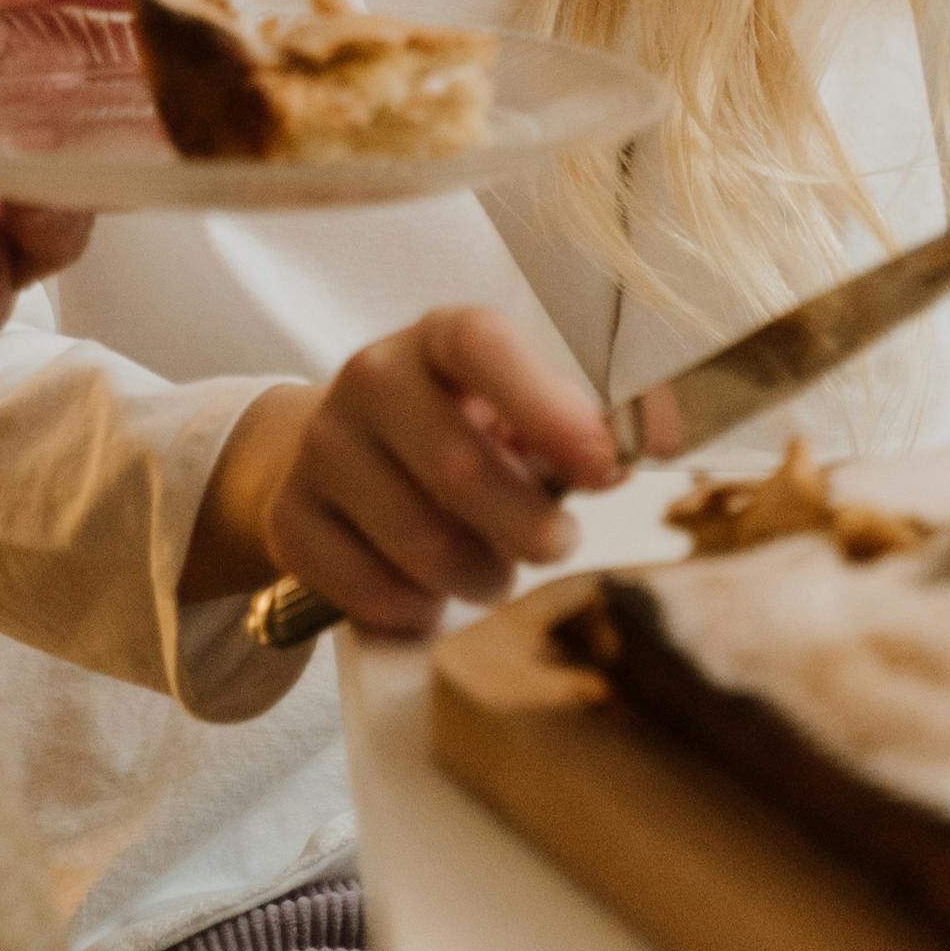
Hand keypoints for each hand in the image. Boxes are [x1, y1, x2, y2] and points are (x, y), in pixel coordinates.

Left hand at [0, 0, 203, 352]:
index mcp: (12, 89)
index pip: (124, 88)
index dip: (173, 69)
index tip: (218, 38)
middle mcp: (1, 168)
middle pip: (116, 171)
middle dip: (148, 139)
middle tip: (172, 103)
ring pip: (66, 235)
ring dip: (62, 187)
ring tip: (28, 147)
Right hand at [179, 308, 618, 633]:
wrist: (342, 459)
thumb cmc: (460, 437)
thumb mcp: (518, 418)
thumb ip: (584, 432)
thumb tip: (659, 436)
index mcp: (438, 338)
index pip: (483, 345)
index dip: (547, 408)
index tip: (604, 471)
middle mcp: (370, 376)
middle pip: (458, 469)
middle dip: (528, 530)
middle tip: (554, 544)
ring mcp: (320, 446)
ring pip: (421, 546)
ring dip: (478, 579)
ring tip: (487, 570)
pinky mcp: (289, 519)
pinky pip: (370, 593)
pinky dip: (417, 612)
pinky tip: (425, 592)